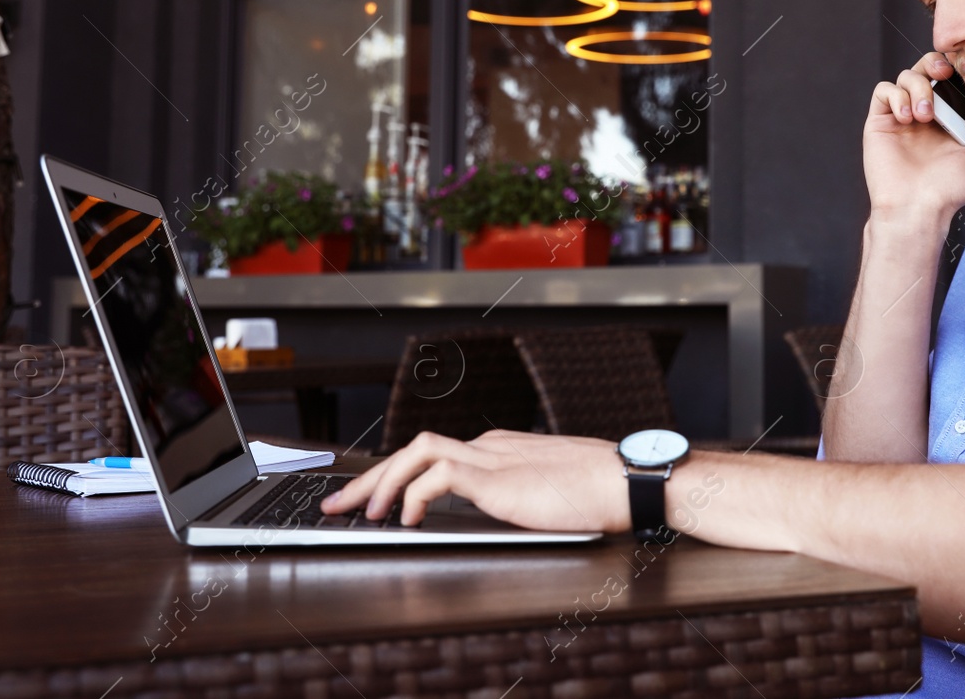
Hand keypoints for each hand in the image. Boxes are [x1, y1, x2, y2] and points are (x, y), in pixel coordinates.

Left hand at [321, 429, 628, 531]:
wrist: (626, 480)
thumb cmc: (598, 492)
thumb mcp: (544, 495)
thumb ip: (514, 498)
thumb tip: (491, 517)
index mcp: (498, 450)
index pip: (430, 456)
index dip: (393, 477)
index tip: (369, 500)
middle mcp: (489, 446)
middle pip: (413, 450)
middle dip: (370, 479)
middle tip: (338, 505)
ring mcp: (493, 456)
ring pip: (417, 452)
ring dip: (384, 482)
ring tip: (366, 514)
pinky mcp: (498, 475)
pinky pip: (442, 474)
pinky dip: (417, 494)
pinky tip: (410, 518)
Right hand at [865, 53, 964, 221]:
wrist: (920, 207)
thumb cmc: (953, 187)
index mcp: (951, 115)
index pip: (953, 76)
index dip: (958, 66)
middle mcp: (927, 112)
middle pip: (927, 67)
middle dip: (936, 63)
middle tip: (944, 74)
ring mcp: (902, 116)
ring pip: (905, 75)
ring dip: (917, 86)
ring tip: (925, 115)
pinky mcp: (880, 121)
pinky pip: (883, 91)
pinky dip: (896, 97)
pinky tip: (908, 117)